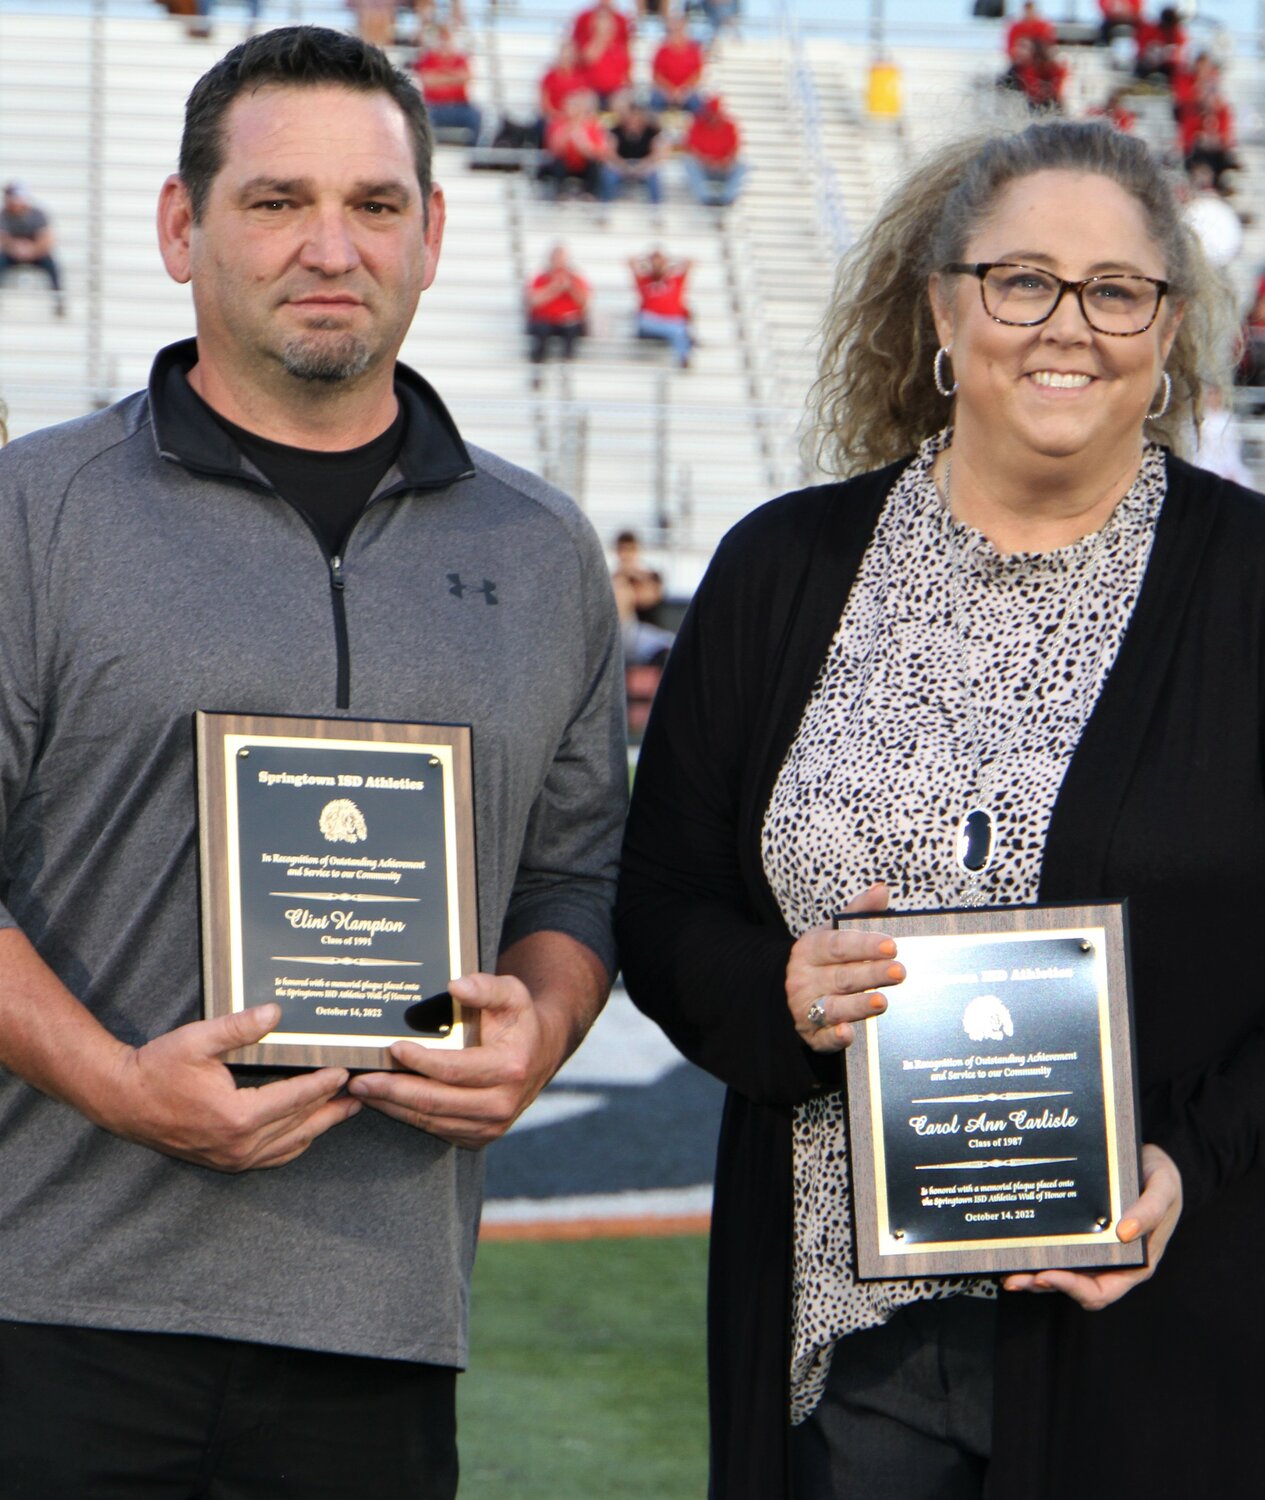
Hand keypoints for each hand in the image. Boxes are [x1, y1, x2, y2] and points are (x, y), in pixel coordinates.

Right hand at [99, 1004, 359, 1171]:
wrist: (122, 1101)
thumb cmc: (158, 1068)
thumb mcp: (198, 1040)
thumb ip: (239, 1027)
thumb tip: (275, 1012)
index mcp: (237, 1116)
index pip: (295, 1099)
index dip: (323, 1084)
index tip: (345, 1071)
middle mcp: (239, 1144)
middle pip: (300, 1126)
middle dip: (332, 1108)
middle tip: (362, 1094)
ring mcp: (232, 1158)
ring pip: (289, 1145)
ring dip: (319, 1127)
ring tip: (345, 1111)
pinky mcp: (225, 1161)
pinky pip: (271, 1158)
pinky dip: (294, 1144)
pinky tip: (307, 1132)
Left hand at [347, 972, 558, 1148]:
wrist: (539, 1052)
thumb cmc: (518, 1020)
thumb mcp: (511, 994)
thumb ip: (486, 986)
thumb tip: (455, 985)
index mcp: (510, 1069)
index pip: (454, 1070)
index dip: (420, 1061)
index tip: (393, 1048)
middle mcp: (501, 1104)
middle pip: (435, 1102)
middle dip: (392, 1091)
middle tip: (360, 1079)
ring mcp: (490, 1125)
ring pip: (431, 1120)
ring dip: (394, 1106)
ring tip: (364, 1090)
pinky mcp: (479, 1136)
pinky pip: (436, 1128)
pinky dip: (408, 1115)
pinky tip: (387, 1101)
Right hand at [786, 882, 900, 1052]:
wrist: (780, 992)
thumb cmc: (819, 960)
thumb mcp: (831, 933)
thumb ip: (857, 912)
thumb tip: (882, 889)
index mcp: (811, 949)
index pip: (838, 946)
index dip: (864, 945)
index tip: (891, 945)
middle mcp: (805, 978)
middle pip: (841, 976)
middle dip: (871, 974)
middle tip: (900, 972)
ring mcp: (805, 1008)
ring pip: (833, 1007)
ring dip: (857, 1005)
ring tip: (881, 1001)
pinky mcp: (810, 1035)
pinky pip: (822, 1037)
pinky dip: (834, 1036)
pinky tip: (848, 1033)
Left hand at [1002, 1144, 1182, 1309]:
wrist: (1150, 1158)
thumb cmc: (1161, 1177)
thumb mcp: (1164, 1189)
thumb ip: (1150, 1210)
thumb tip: (1125, 1233)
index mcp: (1135, 1263)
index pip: (1101, 1291)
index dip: (1073, 1288)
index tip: (1048, 1274)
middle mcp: (1112, 1261)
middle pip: (1075, 1286)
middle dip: (1044, 1284)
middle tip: (1015, 1278)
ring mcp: (1095, 1249)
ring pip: (1062, 1271)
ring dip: (1034, 1275)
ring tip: (1009, 1272)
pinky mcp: (1081, 1233)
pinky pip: (1058, 1249)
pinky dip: (1037, 1253)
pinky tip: (1017, 1246)